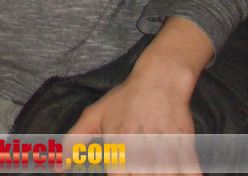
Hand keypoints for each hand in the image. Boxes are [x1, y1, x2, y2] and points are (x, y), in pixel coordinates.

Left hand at [68, 75, 200, 175]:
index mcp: (118, 140)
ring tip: (150, 167)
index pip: (118, 175)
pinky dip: (186, 175)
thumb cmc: (125, 101)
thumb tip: (58, 168)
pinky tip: (173, 170)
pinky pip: (190, 173)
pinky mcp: (186, 147)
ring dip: (159, 172)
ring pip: (165, 175)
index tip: (121, 172)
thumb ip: (74, 142)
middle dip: (139, 174)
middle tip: (136, 167)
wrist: (160, 80)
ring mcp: (165, 147)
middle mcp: (141, 145)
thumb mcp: (95, 115)